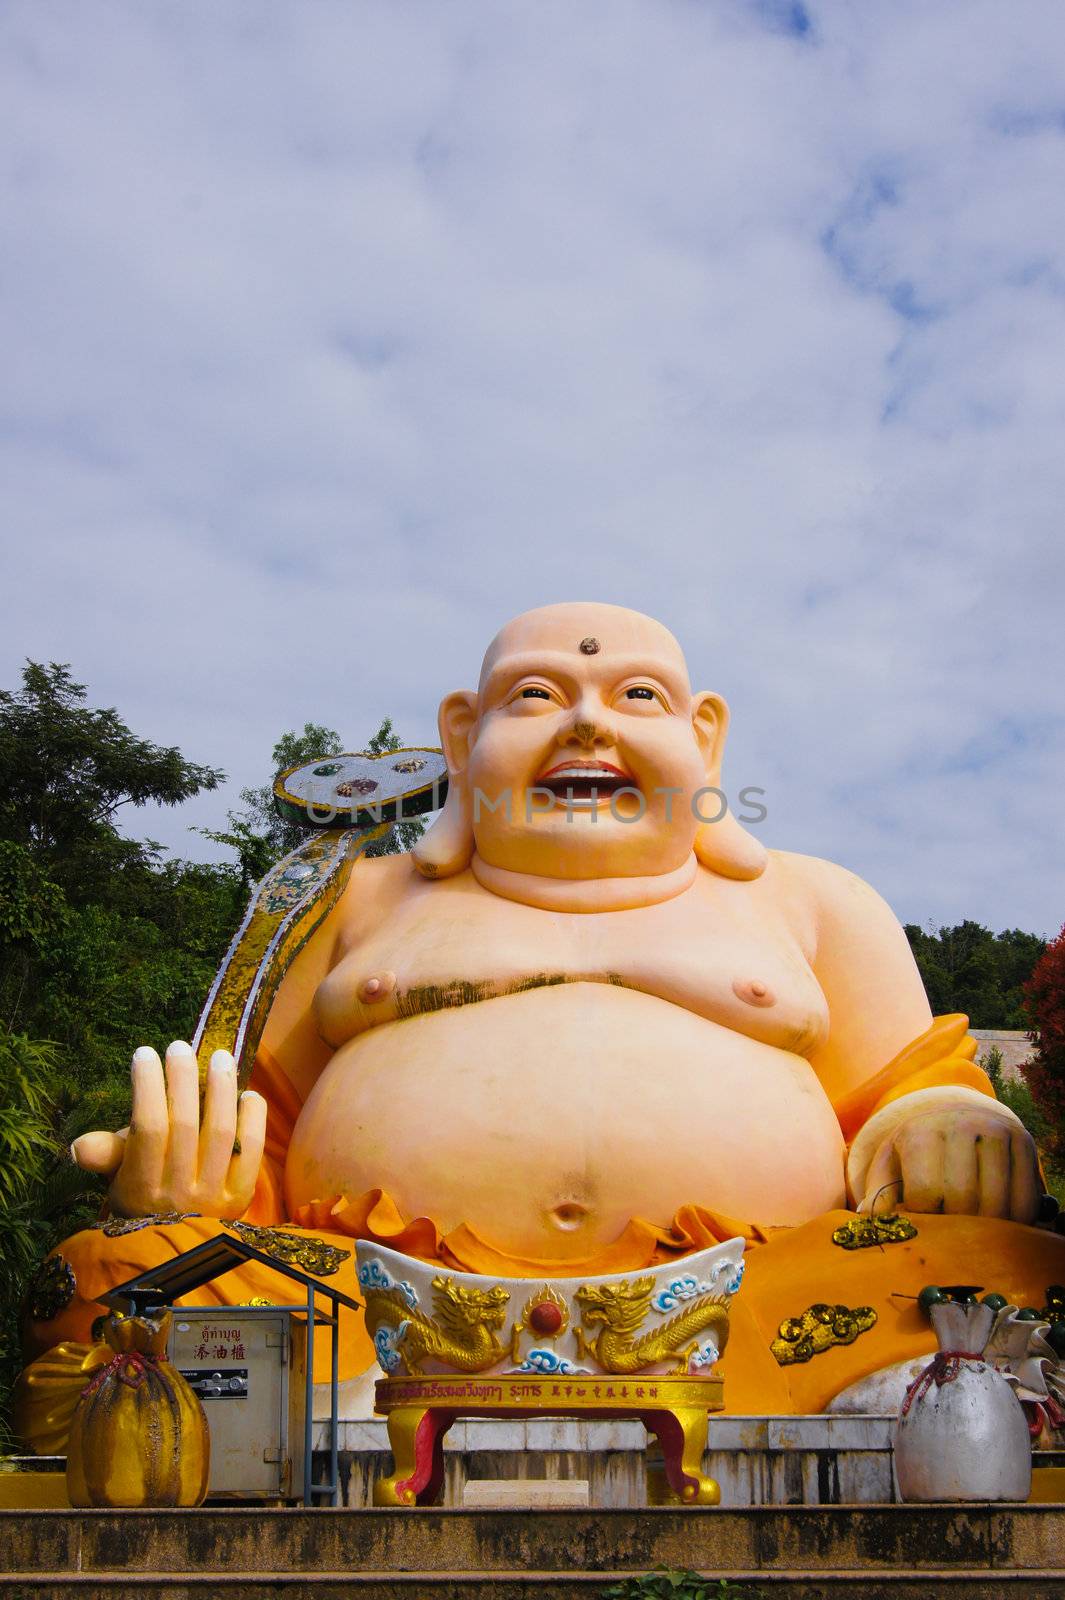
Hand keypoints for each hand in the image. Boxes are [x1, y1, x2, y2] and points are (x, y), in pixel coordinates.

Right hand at [72, 1041, 266, 1218]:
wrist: (180, 1253)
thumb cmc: (144, 1202)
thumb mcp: (117, 1182)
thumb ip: (105, 1157)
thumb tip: (77, 1145)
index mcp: (141, 1188)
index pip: (148, 1128)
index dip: (148, 1087)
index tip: (145, 1053)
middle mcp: (178, 1193)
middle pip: (185, 1125)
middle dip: (182, 1080)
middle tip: (180, 1048)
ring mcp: (213, 1196)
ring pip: (221, 1132)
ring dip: (221, 1090)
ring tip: (219, 1057)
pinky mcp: (242, 1198)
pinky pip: (251, 1152)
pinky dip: (252, 1120)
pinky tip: (248, 1095)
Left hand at [860, 1103, 1040, 1222]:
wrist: (954, 1118)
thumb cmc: (916, 1153)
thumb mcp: (890, 1166)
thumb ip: (878, 1195)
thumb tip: (867, 1219)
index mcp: (920, 1131)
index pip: (925, 1192)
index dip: (925, 1216)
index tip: (925, 1218)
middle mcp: (960, 1123)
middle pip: (963, 1200)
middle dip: (955, 1225)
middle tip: (951, 1228)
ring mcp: (996, 1130)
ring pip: (997, 1204)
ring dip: (987, 1230)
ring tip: (974, 1229)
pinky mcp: (1023, 1141)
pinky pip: (1025, 1200)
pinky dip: (1015, 1222)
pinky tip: (1000, 1222)